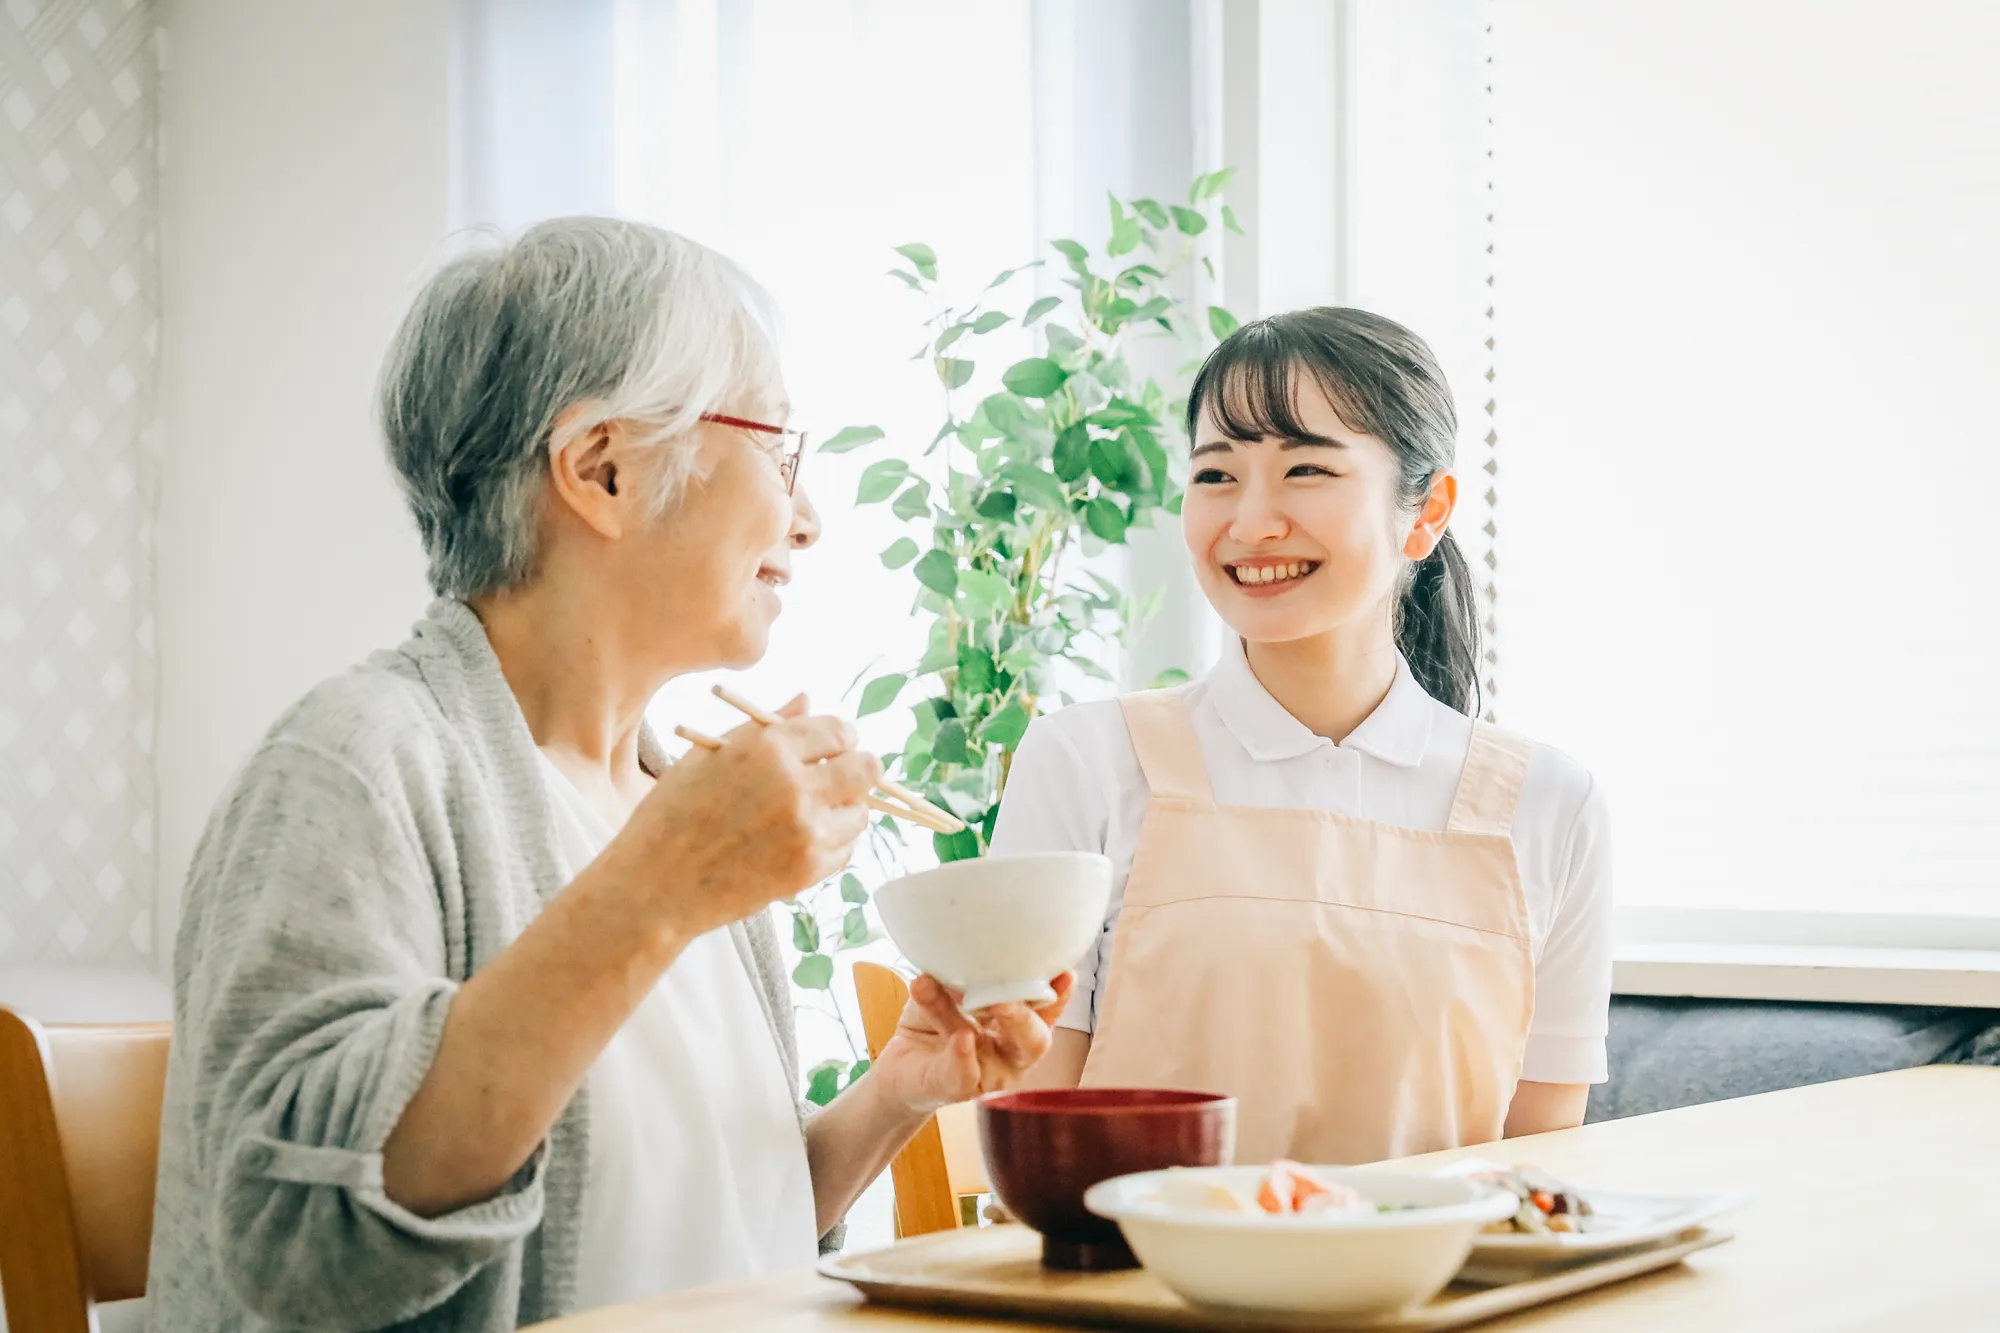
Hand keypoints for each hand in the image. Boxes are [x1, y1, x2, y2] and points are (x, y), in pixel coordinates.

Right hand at [614, 696, 881, 937]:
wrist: (654, 885)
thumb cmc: (672, 815)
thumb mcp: (710, 755)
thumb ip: (765, 725)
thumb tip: (807, 700)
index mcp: (768, 747)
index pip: (839, 731)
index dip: (839, 738)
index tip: (832, 748)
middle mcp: (794, 785)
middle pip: (866, 769)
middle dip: (856, 769)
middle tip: (835, 779)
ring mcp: (805, 830)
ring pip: (860, 812)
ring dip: (843, 810)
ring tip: (809, 814)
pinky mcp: (808, 869)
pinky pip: (845, 850)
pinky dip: (831, 844)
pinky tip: (798, 842)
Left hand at [869, 973, 1075, 1115]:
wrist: (897, 1064)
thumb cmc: (931, 1023)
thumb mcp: (945, 991)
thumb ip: (958, 977)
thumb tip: (961, 953)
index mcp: (1015, 1025)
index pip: (1044, 1010)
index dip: (1059, 995)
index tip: (1066, 973)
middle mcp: (1010, 1053)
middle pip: (1035, 1039)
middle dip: (1028, 1014)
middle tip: (1011, 993)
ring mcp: (987, 1075)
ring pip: (996, 1052)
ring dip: (984, 1020)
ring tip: (981, 1001)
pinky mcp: (955, 1088)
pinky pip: (964, 1076)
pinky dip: (963, 1056)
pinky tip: (962, 1038)